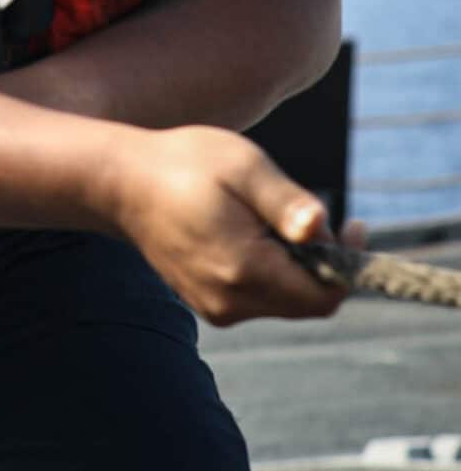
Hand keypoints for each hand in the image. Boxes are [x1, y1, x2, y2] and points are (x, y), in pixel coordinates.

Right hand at [100, 125, 350, 324]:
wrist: (120, 183)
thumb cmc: (182, 164)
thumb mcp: (242, 166)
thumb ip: (286, 202)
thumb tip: (323, 230)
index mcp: (243, 269)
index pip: (325, 295)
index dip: (349, 264)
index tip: (350, 223)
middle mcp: (230, 300)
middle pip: (309, 302)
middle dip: (324, 263)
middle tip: (310, 215)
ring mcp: (216, 306)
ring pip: (286, 302)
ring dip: (297, 267)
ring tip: (270, 220)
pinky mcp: (208, 302)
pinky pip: (261, 299)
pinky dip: (272, 272)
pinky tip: (251, 235)